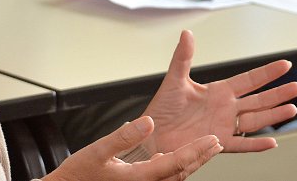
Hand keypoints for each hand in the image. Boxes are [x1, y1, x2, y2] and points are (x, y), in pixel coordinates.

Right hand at [44, 115, 221, 180]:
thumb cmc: (79, 175)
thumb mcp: (97, 150)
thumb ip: (123, 136)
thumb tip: (148, 122)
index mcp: (140, 177)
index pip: (176, 162)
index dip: (197, 150)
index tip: (212, 140)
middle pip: (182, 172)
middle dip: (201, 157)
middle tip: (217, 143)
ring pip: (175, 177)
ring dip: (191, 162)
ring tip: (204, 149)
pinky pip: (163, 178)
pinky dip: (175, 167)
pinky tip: (173, 158)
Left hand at [141, 30, 296, 155]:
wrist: (152, 134)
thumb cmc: (162, 109)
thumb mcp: (174, 79)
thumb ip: (183, 57)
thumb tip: (187, 33)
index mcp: (218, 92)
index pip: (249, 80)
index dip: (267, 73)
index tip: (285, 64)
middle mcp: (226, 109)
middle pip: (259, 100)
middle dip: (278, 93)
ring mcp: (224, 126)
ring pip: (256, 121)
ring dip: (274, 115)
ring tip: (292, 109)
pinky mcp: (217, 144)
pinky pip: (241, 145)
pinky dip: (256, 145)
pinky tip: (272, 143)